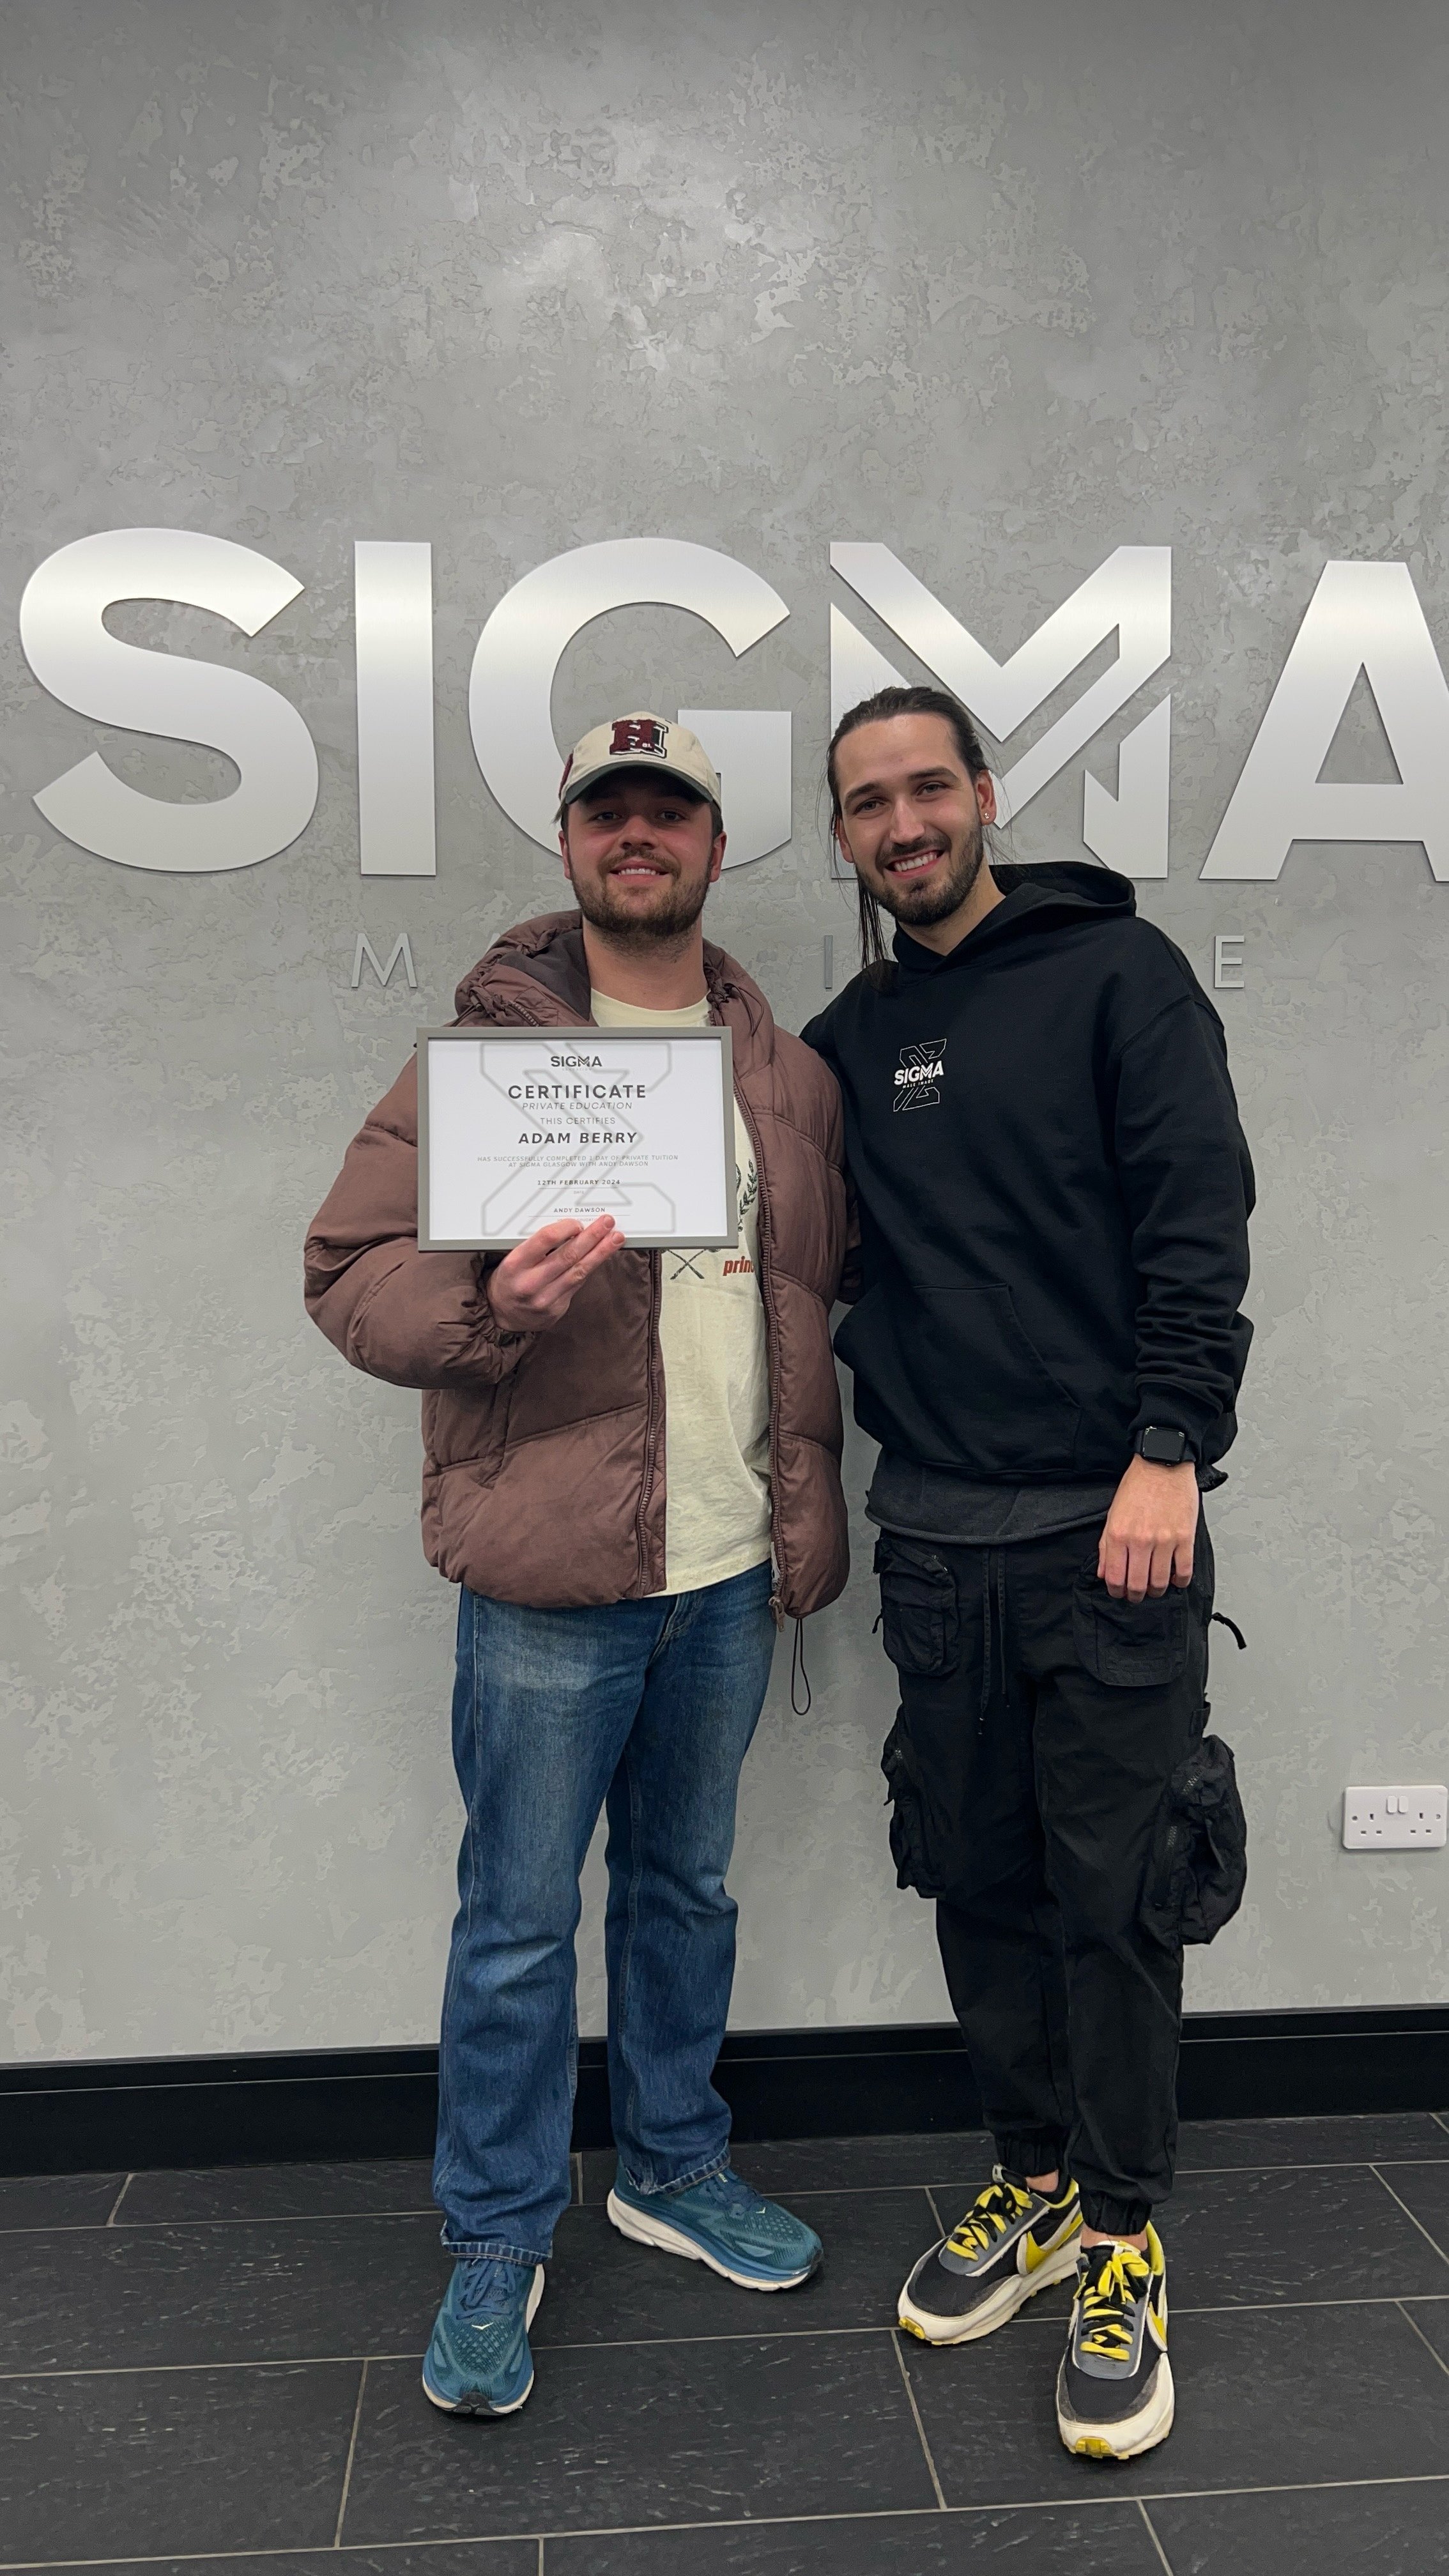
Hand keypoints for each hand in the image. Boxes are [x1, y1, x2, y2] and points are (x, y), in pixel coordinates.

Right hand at [486, 1215, 624, 1332]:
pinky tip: (601, 1256)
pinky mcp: (557, 1309)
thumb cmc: (509, 1280)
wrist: (501, 1316)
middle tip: (607, 1223)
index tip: (578, 1222)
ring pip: (579, 1271)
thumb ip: (537, 1246)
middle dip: (592, 1237)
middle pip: (568, 1255)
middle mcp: (530, 1283)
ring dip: (600, 1253)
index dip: (566, 1228)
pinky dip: (591, 1267)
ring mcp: (545, 1298)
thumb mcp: (512, 1259)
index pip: (544, 1240)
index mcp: (514, 1265)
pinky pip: (578, 1284)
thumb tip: (569, 1229)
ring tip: (615, 1239)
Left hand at [1097, 1457, 1198, 1602]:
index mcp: (1118, 1534)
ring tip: (1156, 1588)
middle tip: (1137, 1595)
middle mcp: (1139, 1540)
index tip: (1119, 1593)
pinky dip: (1180, 1581)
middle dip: (1135, 1596)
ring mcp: (1163, 1540)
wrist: (1162, 1464)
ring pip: (1160, 1582)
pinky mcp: (1184, 1538)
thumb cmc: (1138, 1486)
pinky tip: (1176, 1579)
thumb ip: (1106, 1547)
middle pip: (1137, 1585)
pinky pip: (1184, 1571)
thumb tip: (1104, 1573)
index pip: (1114, 1577)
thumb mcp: (1112, 1514)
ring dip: (1157, 1591)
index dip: (1116, 1592)